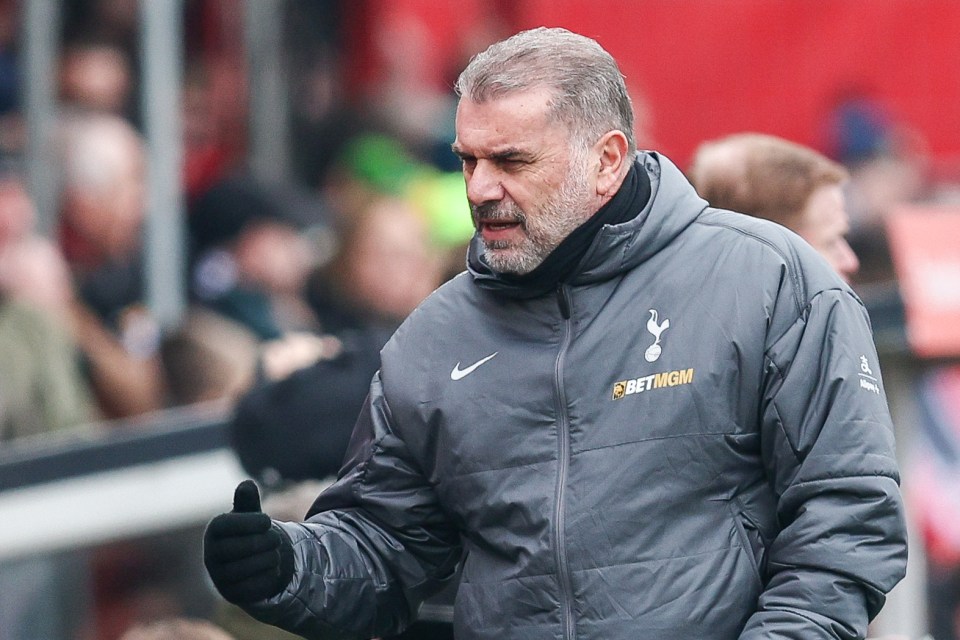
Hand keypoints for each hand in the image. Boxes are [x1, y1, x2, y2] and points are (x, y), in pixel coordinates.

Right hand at [203, 479, 294, 602]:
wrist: (250, 563)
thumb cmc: (248, 532)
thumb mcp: (249, 514)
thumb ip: (248, 501)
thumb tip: (246, 484)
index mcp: (213, 531)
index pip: (225, 526)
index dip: (249, 522)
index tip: (267, 521)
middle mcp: (211, 555)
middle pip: (241, 547)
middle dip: (266, 541)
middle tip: (276, 539)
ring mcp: (220, 577)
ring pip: (250, 567)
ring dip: (270, 557)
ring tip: (274, 552)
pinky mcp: (233, 595)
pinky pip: (255, 586)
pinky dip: (270, 575)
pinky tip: (273, 568)